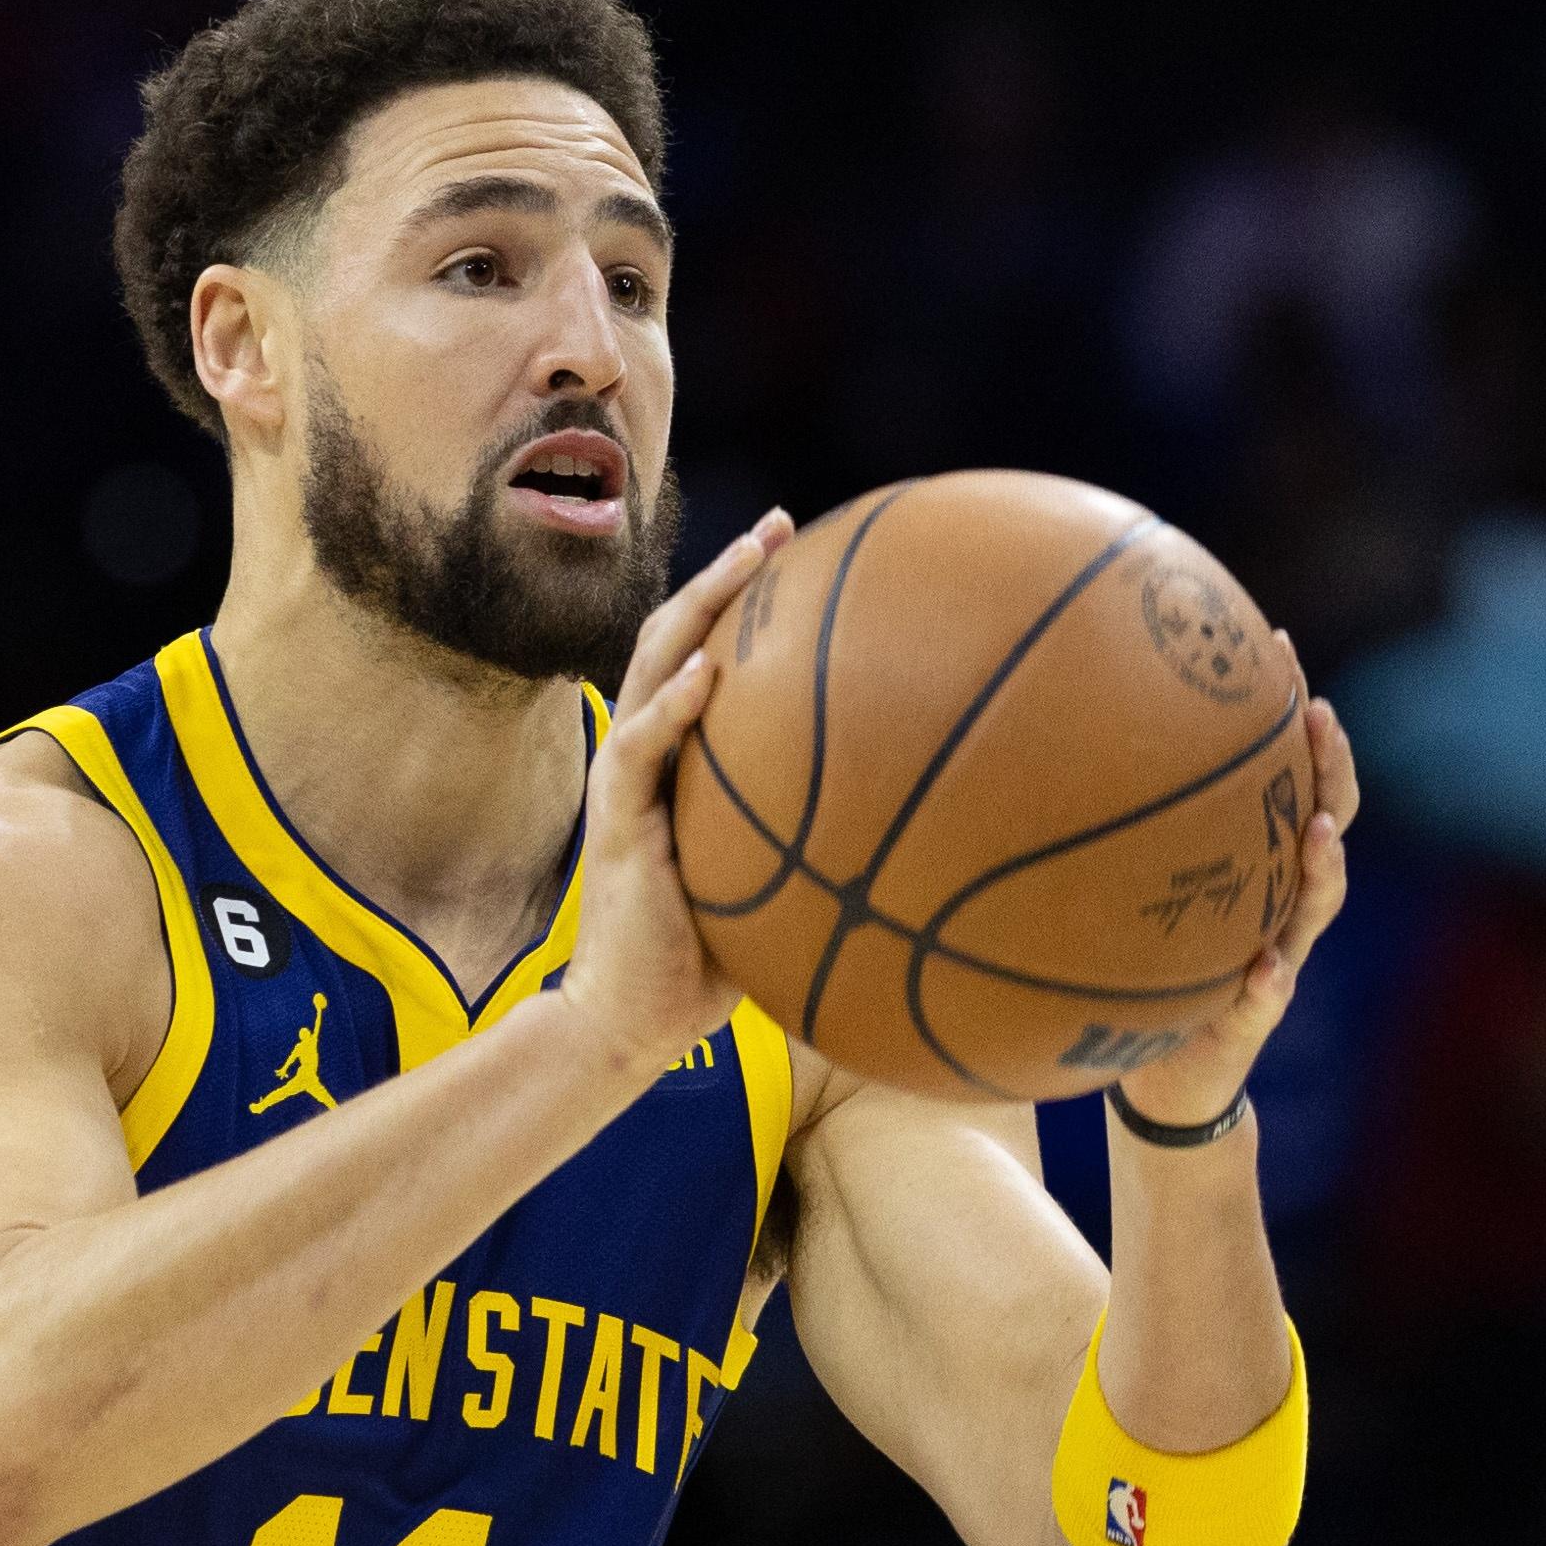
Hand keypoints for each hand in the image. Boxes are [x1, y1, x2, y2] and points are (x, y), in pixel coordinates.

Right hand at [556, 507, 794, 1078]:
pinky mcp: (614, 818)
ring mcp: (625, 779)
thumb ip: (826, 846)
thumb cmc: (710, 963)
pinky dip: (672, 705)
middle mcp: (649, 754)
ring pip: (653, 665)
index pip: (709, 658)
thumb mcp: (780, 888)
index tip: (808, 553)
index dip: (748, 603)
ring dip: (698, 606)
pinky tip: (707, 675)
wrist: (633, 1021)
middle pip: (678, 635)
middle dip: (726, 573)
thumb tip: (930, 837)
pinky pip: (640, 746)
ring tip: (746, 559)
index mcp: (684, 762)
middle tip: (779, 524)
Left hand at [1116, 634, 1358, 1129]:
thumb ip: (1105, 827)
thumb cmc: (1142, 966)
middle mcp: (1277, 897)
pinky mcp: (1254, 1015)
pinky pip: (1268, 997)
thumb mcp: (1125, 887)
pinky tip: (1267, 966)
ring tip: (1315, 833)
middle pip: (1327, 819)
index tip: (1274, 643)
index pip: (1285, 770)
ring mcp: (1279, 953)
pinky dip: (1271, 980)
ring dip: (1321, 866)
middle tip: (1316, 716)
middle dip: (1330, 766)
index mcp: (1253, 858)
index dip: (1286, 709)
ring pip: (1316, 902)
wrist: (1166, 1069)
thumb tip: (1028, 736)